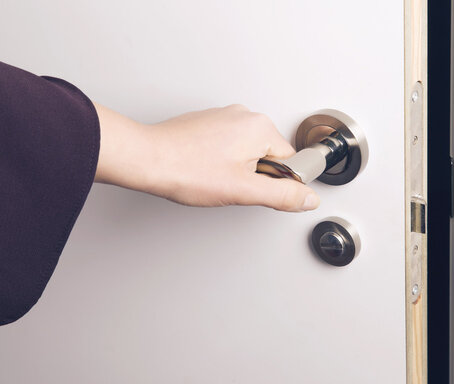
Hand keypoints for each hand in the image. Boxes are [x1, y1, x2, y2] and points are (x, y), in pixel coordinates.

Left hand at [93, 103, 319, 211]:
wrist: (145, 160)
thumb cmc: (186, 170)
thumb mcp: (243, 190)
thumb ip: (282, 195)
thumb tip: (307, 198)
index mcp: (259, 126)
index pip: (289, 161)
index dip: (276, 183)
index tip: (254, 190)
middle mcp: (243, 115)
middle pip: (268, 155)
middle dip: (255, 175)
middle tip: (229, 184)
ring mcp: (223, 117)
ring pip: (246, 151)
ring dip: (236, 169)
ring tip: (212, 176)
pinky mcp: (206, 123)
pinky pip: (226, 145)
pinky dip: (220, 160)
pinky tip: (203, 169)